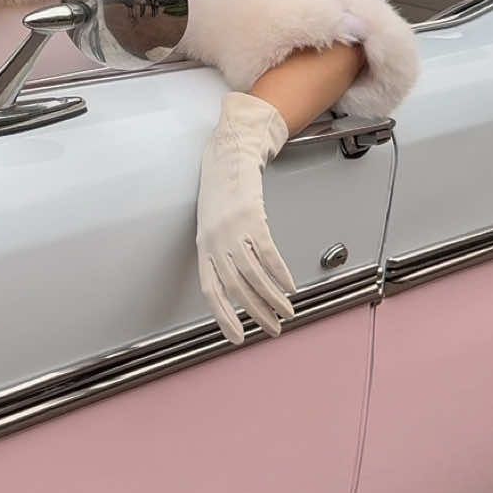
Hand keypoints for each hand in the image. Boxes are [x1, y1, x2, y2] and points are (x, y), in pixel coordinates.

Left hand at [196, 91, 295, 345]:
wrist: (229, 154)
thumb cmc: (222, 192)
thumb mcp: (213, 225)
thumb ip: (221, 252)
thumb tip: (239, 285)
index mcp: (203, 246)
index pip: (210, 290)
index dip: (223, 316)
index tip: (237, 338)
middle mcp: (214, 241)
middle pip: (236, 288)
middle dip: (256, 313)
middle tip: (273, 330)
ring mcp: (232, 229)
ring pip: (253, 275)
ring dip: (272, 298)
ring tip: (287, 312)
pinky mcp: (251, 217)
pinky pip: (267, 253)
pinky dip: (280, 273)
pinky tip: (290, 286)